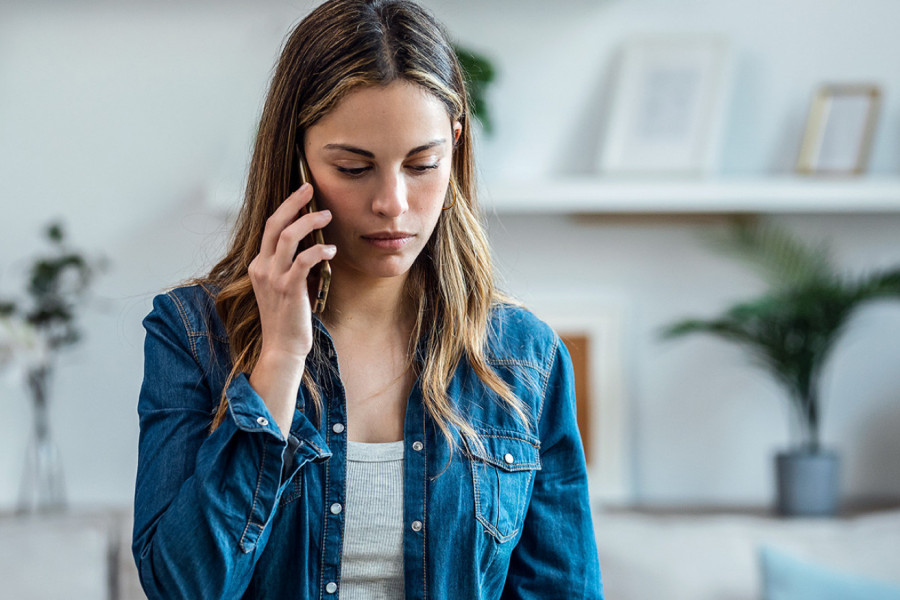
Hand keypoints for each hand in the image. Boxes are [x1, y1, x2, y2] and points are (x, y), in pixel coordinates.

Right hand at [248, 183, 335, 364]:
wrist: (282, 347)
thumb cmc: (288, 318)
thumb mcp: (284, 286)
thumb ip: (292, 265)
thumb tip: (313, 244)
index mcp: (259, 265)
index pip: (270, 228)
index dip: (286, 208)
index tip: (302, 194)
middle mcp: (262, 268)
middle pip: (275, 224)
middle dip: (293, 202)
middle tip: (310, 188)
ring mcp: (273, 278)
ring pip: (288, 237)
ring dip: (309, 222)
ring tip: (327, 215)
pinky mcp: (289, 289)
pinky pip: (303, 261)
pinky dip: (319, 251)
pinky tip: (331, 250)